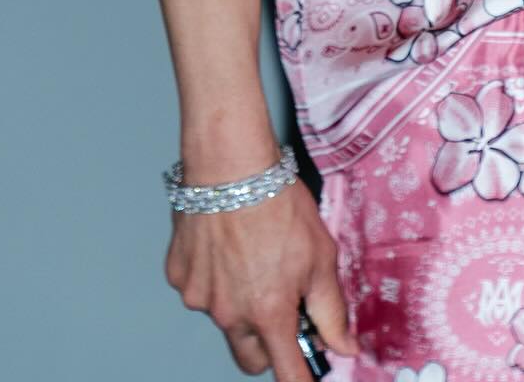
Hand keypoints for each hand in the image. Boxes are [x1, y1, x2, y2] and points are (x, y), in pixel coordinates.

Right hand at [166, 179, 365, 378]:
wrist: (230, 164)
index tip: (306, 378)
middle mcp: (229, 315)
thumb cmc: (279, 204)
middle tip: (283, 306)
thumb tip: (344, 347)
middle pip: (250, 356)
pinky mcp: (179, 276)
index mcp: (268, 313)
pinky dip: (213, 277)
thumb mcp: (320, 255)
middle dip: (268, 343)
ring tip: (252, 255)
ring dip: (239, 303)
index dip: (300, 380)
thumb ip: (331, 309)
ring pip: (224, 318)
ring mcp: (199, 297)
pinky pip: (200, 289)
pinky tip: (226, 244)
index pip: (286, 373)